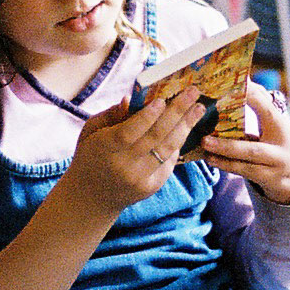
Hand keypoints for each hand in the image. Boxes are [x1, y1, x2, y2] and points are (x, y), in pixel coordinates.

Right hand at [60, 86, 205, 216]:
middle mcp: (125, 166)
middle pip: (155, 137)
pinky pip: (169, 160)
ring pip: (168, 149)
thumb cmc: (91, 155)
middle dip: (177, 112)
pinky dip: (178, 142)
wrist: (92, 197)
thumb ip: (111, 114)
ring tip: (199, 108)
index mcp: (105, 149)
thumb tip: (132, 99)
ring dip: (186, 126)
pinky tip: (186, 126)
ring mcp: (141, 178)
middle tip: (192, 92)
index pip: (129, 132)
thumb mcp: (91, 131)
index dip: (147, 116)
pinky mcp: (152, 186)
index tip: (162, 99)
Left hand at [199, 80, 289, 203]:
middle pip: (253, 148)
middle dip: (228, 145)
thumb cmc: (277, 142)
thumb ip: (260, 102)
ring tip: (205, 147)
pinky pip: (244, 173)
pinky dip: (226, 165)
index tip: (230, 88)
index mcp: (280, 126)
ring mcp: (275, 166)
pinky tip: (210, 158)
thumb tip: (243, 77)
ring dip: (223, 157)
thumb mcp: (274, 123)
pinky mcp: (269, 180)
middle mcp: (280, 148)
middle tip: (205, 137)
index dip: (250, 98)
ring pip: (247, 164)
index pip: (266, 110)